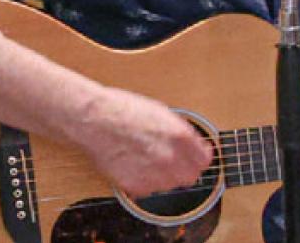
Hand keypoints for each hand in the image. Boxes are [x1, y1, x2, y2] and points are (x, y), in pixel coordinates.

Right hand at [69, 88, 212, 197]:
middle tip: (172, 161)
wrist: (94, 119)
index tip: (197, 156)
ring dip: (163, 176)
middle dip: (184, 169)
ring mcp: (153, 174)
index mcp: (180, 136)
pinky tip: (134, 165)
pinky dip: (144, 181)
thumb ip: (182, 133)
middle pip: (190, 177)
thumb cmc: (124, 110)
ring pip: (169, 186)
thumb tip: (194, 145)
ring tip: (147, 159)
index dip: (200, 157)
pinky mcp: (135, 185)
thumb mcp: (162, 113)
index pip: (205, 160)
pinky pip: (148, 190)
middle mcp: (170, 158)